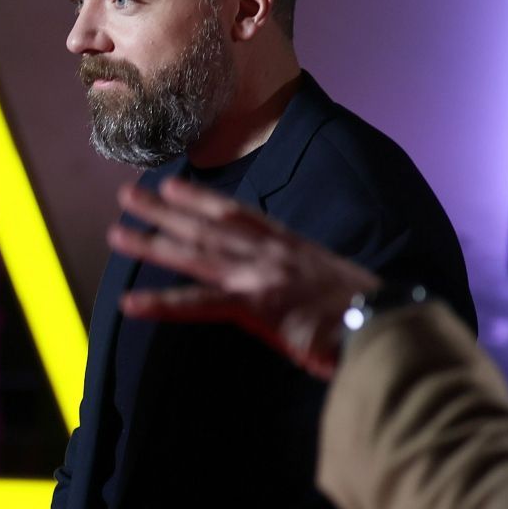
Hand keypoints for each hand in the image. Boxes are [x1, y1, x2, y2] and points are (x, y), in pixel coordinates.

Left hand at [110, 177, 378, 379]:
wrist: (391, 325)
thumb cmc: (371, 315)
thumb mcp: (334, 286)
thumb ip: (304, 282)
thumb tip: (294, 291)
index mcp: (290, 246)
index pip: (237, 214)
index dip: (201, 198)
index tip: (172, 183)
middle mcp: (269, 253)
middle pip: (205, 226)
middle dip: (163, 209)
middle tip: (126, 194)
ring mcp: (259, 276)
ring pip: (194, 255)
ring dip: (151, 243)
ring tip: (116, 233)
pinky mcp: (255, 307)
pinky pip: (198, 305)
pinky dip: (162, 304)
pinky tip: (129, 304)